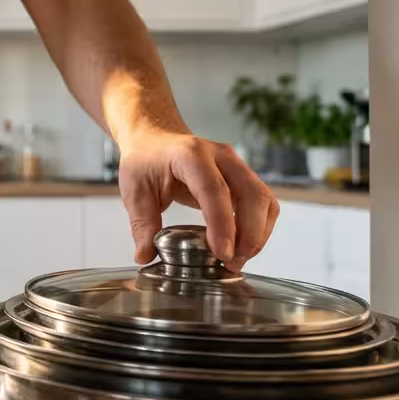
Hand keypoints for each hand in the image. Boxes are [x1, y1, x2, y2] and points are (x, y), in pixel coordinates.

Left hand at [117, 129, 278, 272]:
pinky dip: (259, 227)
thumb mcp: (134, 191)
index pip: (214, 190)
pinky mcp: (243, 177)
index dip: (222, 224)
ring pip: (264, 199)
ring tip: (237, 259)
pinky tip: (242, 245)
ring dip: (258, 233)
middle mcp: (221, 156)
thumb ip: (141, 225)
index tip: (222, 253)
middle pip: (251, 194)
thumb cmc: (146, 159)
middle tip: (231, 263)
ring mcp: (236, 165)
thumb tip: (145, 257)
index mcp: (190, 155)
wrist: (155, 137)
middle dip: (249, 234)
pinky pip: (263, 202)